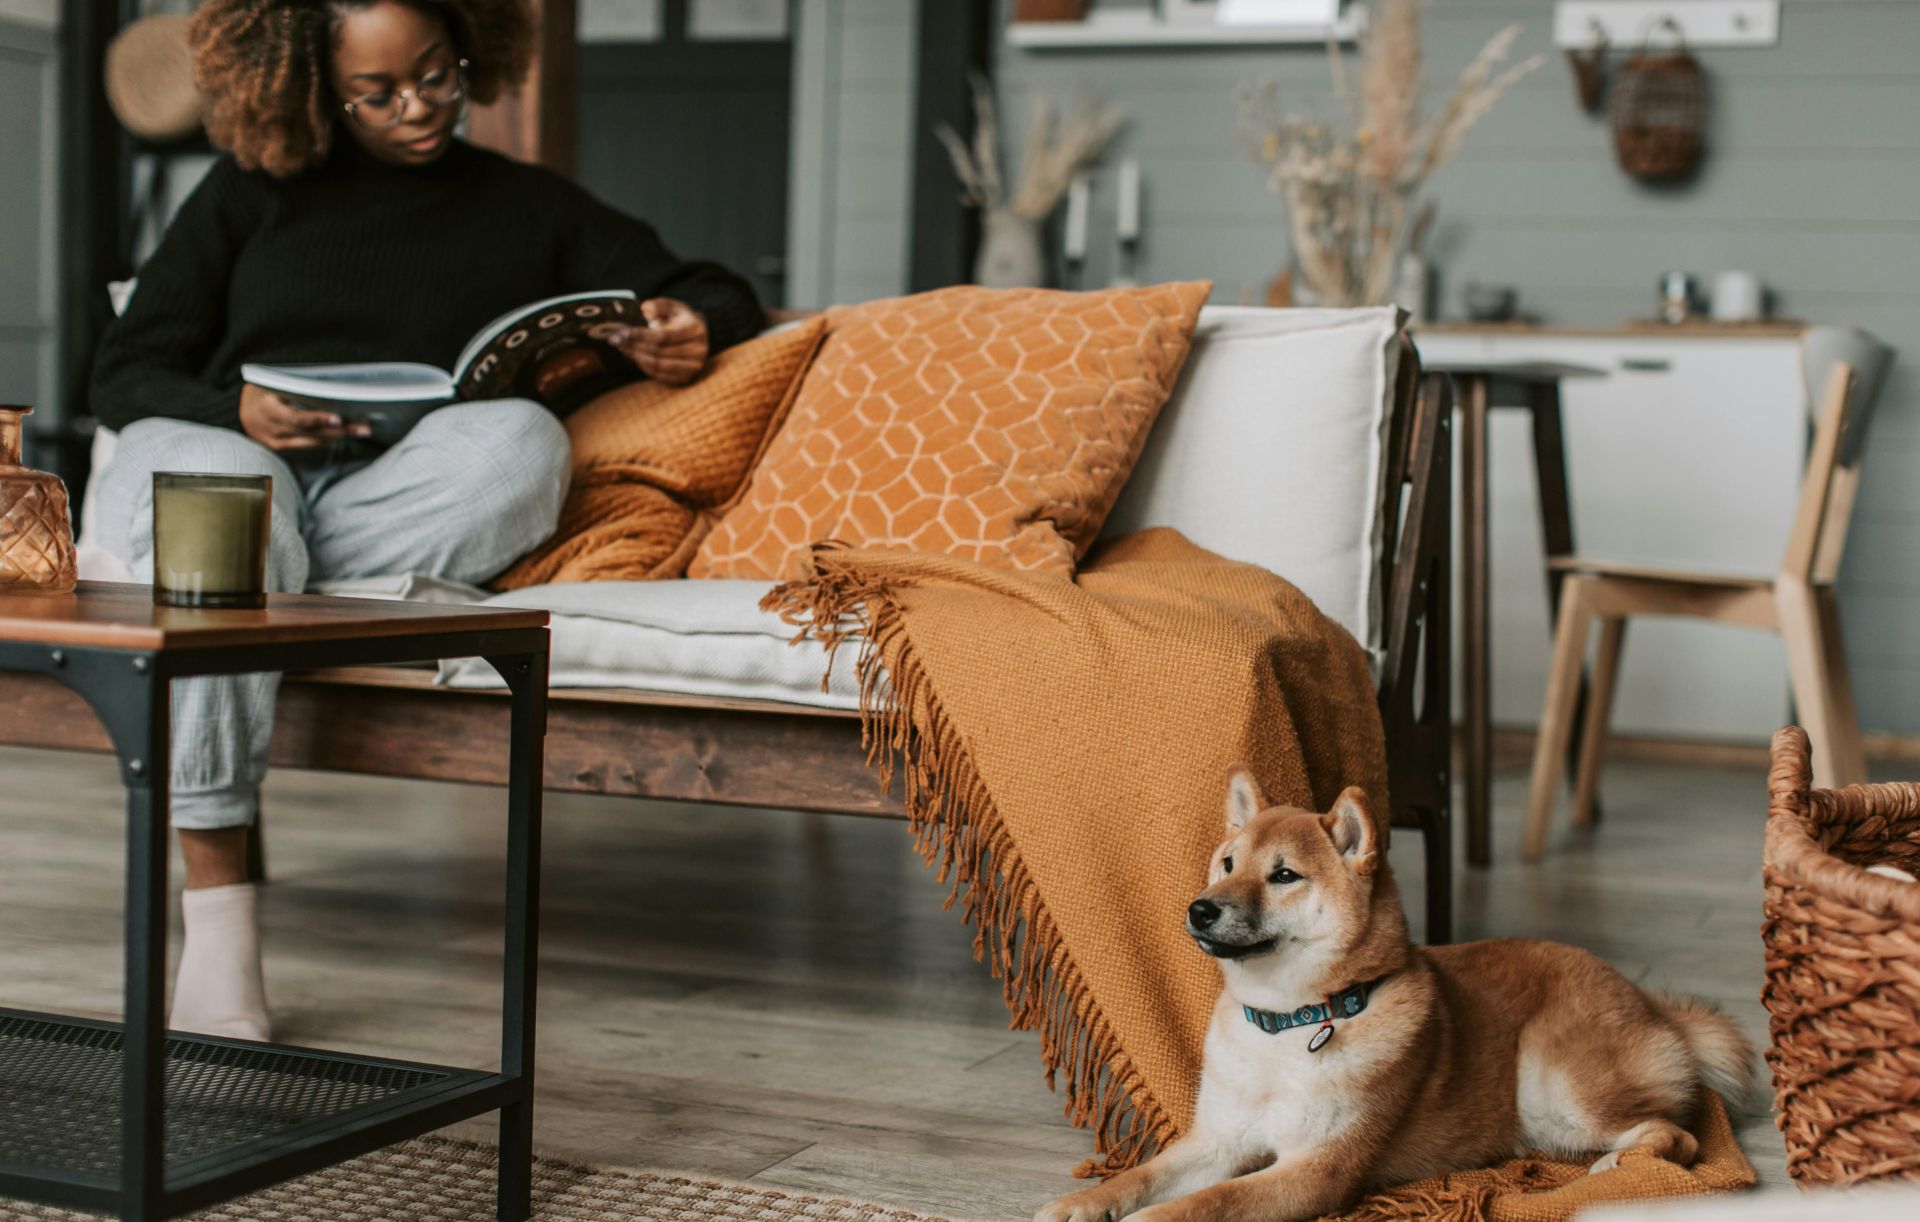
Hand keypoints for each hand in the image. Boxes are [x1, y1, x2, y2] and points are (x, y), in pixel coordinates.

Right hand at [239, 384, 371, 450]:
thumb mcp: (270, 383)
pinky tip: (343, 433)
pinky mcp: (281, 449)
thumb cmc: (260, 390)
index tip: (338, 417)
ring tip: (361, 430)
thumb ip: (292, 387)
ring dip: (339, 435)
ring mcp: (276, 442)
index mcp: (267, 409)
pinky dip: (326, 438)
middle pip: (311, 432)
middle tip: (365, 427)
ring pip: (314, 441)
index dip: (318, 419)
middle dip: (340, 430)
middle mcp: (272, 429)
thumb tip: (327, 384)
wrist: (238, 410)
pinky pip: (309, 445)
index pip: (297, 418)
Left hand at [614, 297, 708, 386]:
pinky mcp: (686, 378)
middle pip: (659, 352)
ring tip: (622, 347)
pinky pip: (660, 376)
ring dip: (636, 357)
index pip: (663, 335)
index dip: (640, 335)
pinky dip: (644, 367)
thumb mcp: (671, 306)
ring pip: (658, 366)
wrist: (698, 336)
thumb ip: (658, 305)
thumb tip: (646, 310)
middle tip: (615, 340)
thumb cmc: (680, 319)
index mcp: (694, 329)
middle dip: (634, 346)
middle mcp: (698, 350)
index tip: (620, 333)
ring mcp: (693, 366)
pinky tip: (634, 356)